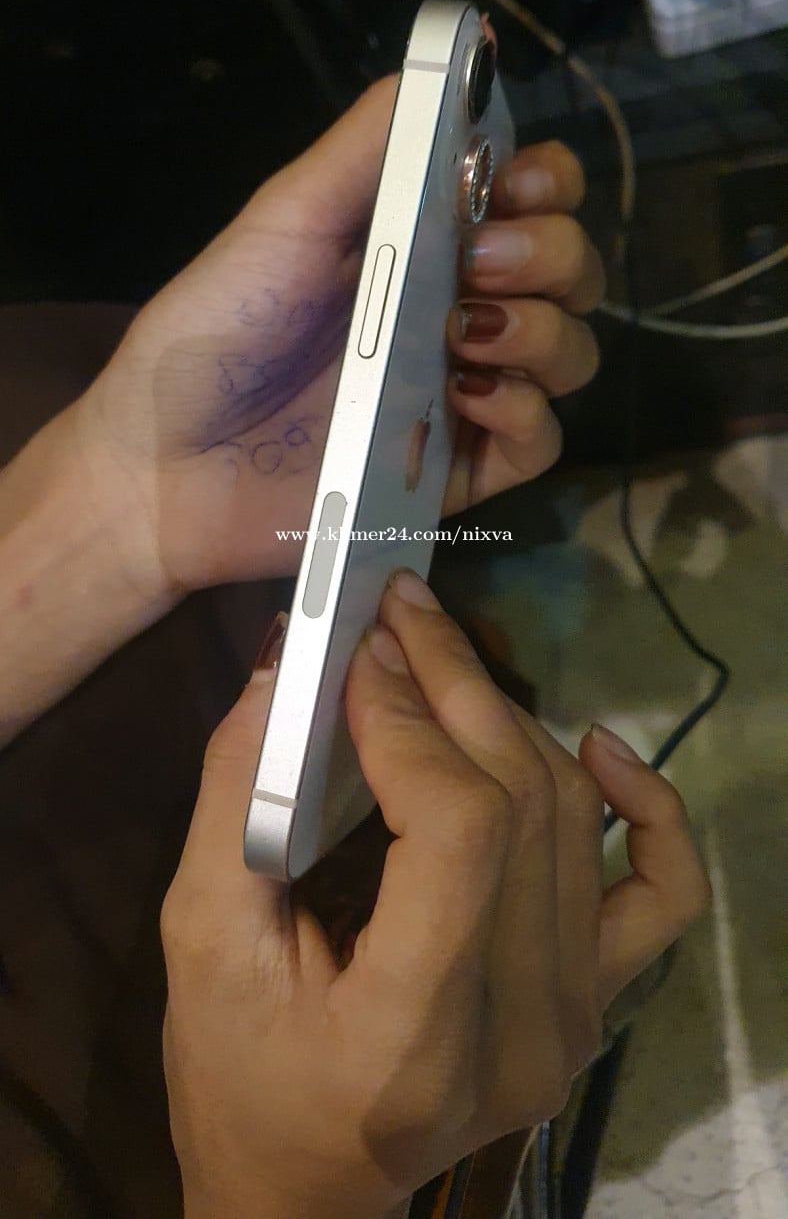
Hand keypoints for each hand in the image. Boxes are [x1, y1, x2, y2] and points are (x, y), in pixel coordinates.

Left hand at [74, 79, 603, 597]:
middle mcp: (459, 311)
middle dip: (551, 252)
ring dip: (544, 330)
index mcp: (423, 244)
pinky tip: (464, 396)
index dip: (547, 182)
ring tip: (464, 335)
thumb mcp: (285, 219)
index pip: (533, 198)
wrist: (166, 461)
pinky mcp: (460, 471)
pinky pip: (541, 441)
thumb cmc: (214, 330)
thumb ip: (366, 148)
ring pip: (572, 352)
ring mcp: (464, 394)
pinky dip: (524, 412)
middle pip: (571, 270)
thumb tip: (453, 59)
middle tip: (478, 264)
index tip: (513, 183)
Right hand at [161, 572, 708, 1218]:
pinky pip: (661, 890)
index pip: (457, 831)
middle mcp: (522, 1032)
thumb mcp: (201, 939)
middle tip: (399, 610)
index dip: (412, 720)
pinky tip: (593, 743)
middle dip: (456, 685)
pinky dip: (646, 804)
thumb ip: (239, 796)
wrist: (303, 1186)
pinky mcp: (597, 1004)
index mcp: (410, 1034)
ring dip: (509, 718)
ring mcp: (576, 1022)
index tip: (358, 651)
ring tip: (440, 657)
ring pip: (575, 819)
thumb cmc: (235, 1075)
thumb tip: (294, 656)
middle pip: (522, 806)